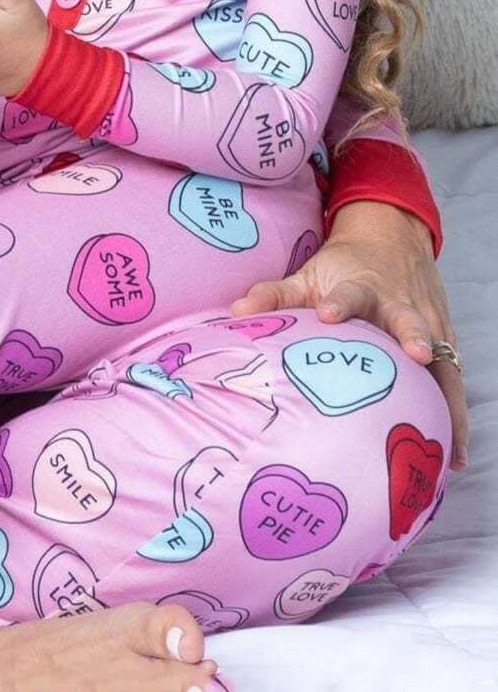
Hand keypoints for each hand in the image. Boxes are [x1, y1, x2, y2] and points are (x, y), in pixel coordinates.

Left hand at [230, 199, 467, 468]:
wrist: (391, 238)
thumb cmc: (344, 266)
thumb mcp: (309, 274)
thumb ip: (275, 295)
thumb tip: (237, 313)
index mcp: (363, 288)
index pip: (351, 294)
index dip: (340, 304)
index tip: (329, 315)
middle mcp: (400, 305)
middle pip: (408, 320)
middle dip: (413, 336)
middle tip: (415, 354)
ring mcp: (428, 324)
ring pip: (440, 359)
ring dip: (444, 393)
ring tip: (445, 435)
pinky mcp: (444, 342)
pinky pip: (452, 381)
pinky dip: (454, 413)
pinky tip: (454, 454)